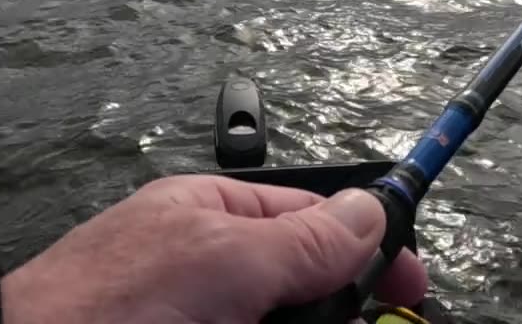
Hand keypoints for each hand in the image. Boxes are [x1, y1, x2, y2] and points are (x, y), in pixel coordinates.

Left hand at [1, 174, 428, 323]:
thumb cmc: (110, 306)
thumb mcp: (226, 260)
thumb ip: (303, 239)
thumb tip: (371, 209)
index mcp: (216, 217)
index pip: (315, 219)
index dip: (369, 249)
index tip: (411, 287)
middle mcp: (212, 268)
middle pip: (306, 285)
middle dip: (336, 309)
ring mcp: (205, 313)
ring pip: (283, 319)